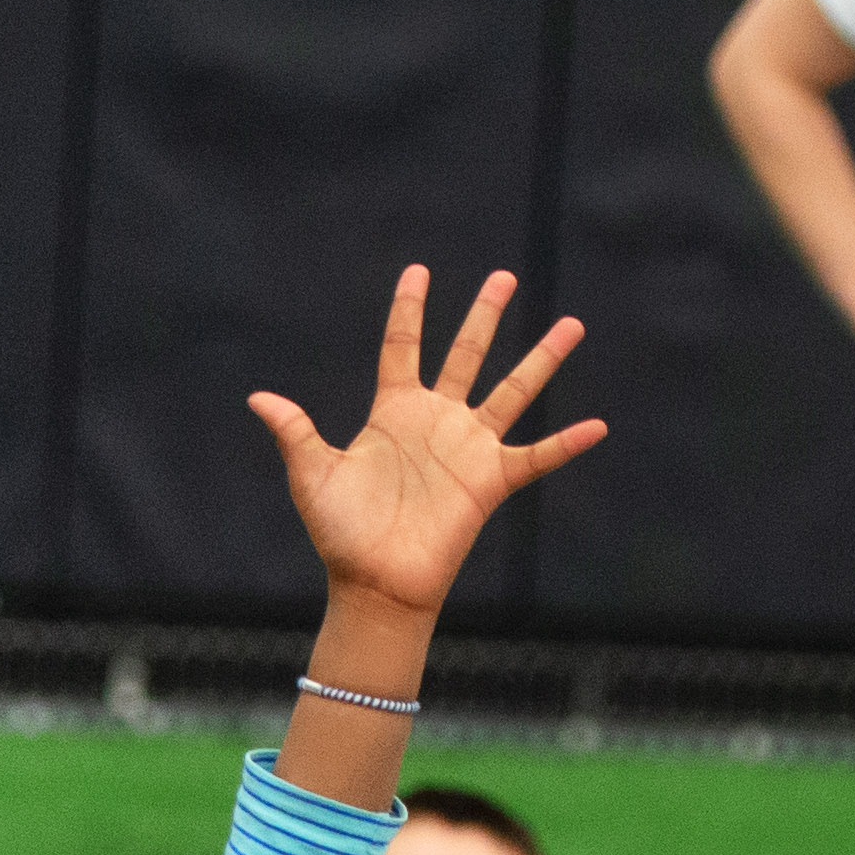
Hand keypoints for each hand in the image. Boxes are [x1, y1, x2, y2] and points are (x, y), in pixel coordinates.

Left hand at [251, 265, 605, 621]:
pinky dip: (565, 444)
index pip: (402, 347)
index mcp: (393, 412)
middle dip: (485, 316)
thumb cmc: (341, 534)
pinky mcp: (490, 480)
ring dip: (542, 358)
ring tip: (571, 324)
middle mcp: (436, 421)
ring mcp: (468, 448)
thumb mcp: (313, 475)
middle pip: (466, 354)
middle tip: (504, 276)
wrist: (374, 583)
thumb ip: (294, 431)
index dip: (409, 310)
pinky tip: (597, 425)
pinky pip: (536, 457)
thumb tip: (257, 398)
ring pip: (513, 391)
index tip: (419, 271)